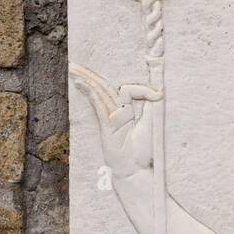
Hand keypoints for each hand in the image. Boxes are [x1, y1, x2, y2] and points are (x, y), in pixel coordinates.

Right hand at [70, 63, 153, 180]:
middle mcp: (118, 113)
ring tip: (74, 69)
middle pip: (104, 88)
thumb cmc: (143, 151)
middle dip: (91, 75)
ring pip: (100, 94)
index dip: (141, 88)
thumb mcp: (152, 124)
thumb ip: (151, 107)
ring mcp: (110, 119)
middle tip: (76, 63)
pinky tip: (82, 84)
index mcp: (128, 111)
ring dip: (87, 80)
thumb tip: (158, 90)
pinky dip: (92, 95)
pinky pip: (99, 108)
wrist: (135, 170)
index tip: (159, 93)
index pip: (127, 90)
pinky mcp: (106, 127)